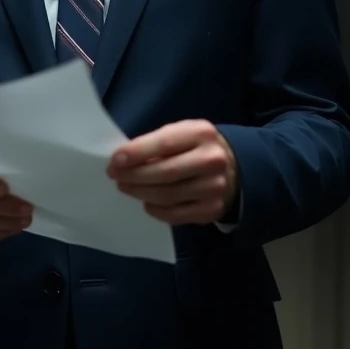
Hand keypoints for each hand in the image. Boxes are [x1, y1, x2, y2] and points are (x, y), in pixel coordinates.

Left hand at [106, 121, 238, 225]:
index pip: (164, 144)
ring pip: (168, 195)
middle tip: (115, 177)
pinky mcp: (213, 209)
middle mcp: (212, 160)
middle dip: (134, 176)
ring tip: (126, 187)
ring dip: (140, 193)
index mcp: (201, 133)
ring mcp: (215, 187)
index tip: (114, 161)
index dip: (136, 153)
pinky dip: (156, 210)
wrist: (235, 168)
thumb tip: (123, 160)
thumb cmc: (196, 147)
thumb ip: (157, 143)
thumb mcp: (182, 133)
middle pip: (165, 172)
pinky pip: (176, 215)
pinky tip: (146, 202)